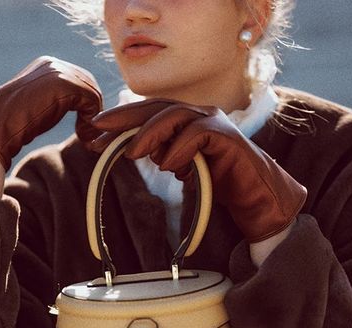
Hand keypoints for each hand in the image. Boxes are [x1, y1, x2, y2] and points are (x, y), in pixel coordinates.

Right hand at [0, 56, 102, 170]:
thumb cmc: (13, 124)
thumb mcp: (40, 107)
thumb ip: (58, 101)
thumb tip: (82, 110)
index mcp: (47, 66)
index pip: (82, 80)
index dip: (86, 106)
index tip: (80, 130)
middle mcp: (53, 64)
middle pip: (90, 85)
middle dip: (92, 111)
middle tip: (85, 136)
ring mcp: (58, 72)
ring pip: (93, 93)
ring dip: (92, 119)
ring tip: (83, 138)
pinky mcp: (64, 85)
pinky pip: (92, 101)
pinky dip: (91, 120)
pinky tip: (80, 135)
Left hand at [91, 100, 306, 241]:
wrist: (256, 196)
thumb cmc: (220, 181)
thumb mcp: (183, 167)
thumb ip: (162, 154)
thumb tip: (135, 149)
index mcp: (186, 120)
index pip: (148, 112)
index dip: (121, 120)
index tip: (95, 132)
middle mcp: (199, 114)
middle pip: (157, 107)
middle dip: (125, 118)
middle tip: (100, 130)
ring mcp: (215, 122)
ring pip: (175, 115)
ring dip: (150, 133)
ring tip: (131, 154)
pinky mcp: (228, 137)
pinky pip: (198, 134)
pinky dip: (180, 148)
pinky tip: (167, 166)